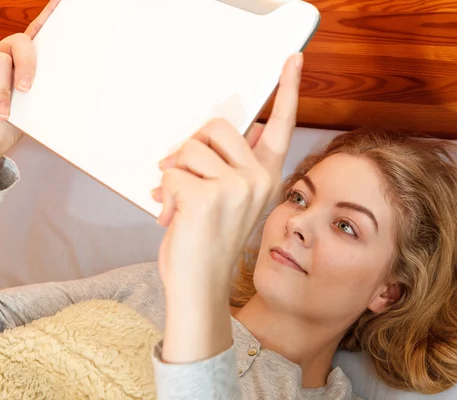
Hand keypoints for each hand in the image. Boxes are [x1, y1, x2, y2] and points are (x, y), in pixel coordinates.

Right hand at [0, 0, 60, 188]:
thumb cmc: (5, 129)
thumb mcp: (31, 109)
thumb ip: (40, 90)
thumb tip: (65, 82)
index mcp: (18, 64)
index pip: (33, 35)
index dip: (47, 18)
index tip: (62, 4)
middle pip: (20, 42)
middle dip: (28, 66)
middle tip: (27, 90)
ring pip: (0, 63)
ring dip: (4, 95)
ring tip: (1, 114)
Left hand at [153, 52, 302, 362]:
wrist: (199, 288)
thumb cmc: (208, 243)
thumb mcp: (228, 200)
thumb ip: (230, 165)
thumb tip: (227, 134)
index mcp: (265, 177)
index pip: (282, 125)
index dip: (289, 89)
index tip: (294, 59)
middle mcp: (258, 179)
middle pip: (216, 126)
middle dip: (190, 149)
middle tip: (183, 175)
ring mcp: (236, 188)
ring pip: (188, 149)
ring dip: (173, 174)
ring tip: (178, 203)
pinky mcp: (208, 197)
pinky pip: (171, 173)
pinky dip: (163, 193)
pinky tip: (171, 216)